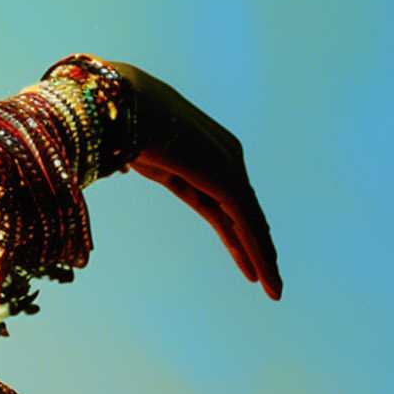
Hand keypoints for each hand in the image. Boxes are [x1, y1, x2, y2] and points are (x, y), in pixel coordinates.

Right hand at [91, 59, 279, 300]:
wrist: (122, 103)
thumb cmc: (120, 123)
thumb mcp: (135, 152)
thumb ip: (138, 162)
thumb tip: (118, 165)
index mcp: (207, 150)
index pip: (226, 200)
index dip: (235, 231)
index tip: (243, 255)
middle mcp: (227, 157)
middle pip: (244, 214)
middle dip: (255, 246)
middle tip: (268, 279)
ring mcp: (230, 169)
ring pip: (250, 224)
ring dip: (262, 258)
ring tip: (274, 290)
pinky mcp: (228, 182)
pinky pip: (246, 226)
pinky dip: (258, 255)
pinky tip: (265, 280)